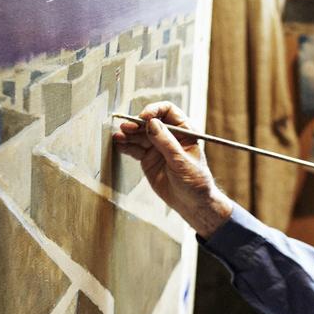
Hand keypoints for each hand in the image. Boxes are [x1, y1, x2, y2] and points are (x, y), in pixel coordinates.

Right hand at [112, 101, 232, 237]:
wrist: (191, 203)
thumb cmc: (195, 181)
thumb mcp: (181, 162)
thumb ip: (166, 143)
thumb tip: (152, 123)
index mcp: (184, 131)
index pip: (168, 111)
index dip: (154, 110)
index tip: (144, 118)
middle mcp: (169, 136)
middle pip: (149, 122)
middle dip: (137, 123)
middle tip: (126, 128)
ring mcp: (157, 146)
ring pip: (139, 134)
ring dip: (128, 134)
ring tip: (118, 137)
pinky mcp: (147, 158)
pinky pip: (134, 148)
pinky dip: (125, 145)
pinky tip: (118, 144)